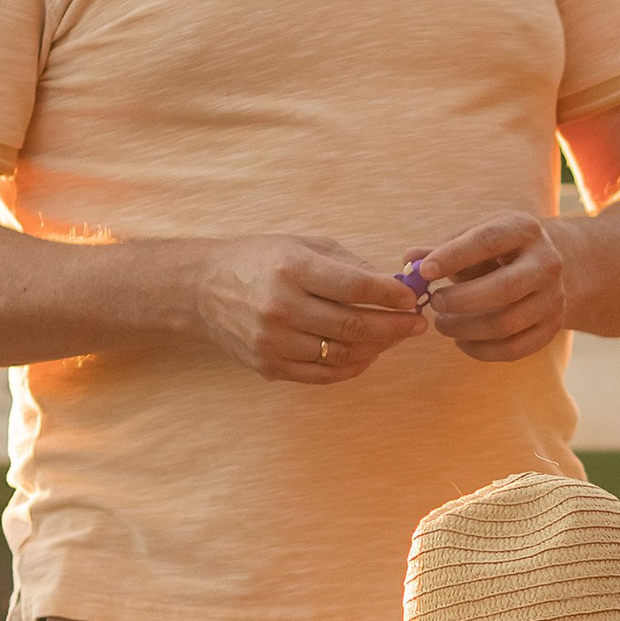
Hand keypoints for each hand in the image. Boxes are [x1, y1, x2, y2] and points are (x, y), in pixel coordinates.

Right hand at [190, 231, 429, 384]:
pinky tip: (366, 354)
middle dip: (395, 326)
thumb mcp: (303, 246)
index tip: (413, 298)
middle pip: (355, 325)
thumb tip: (396, 286)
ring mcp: (274, 341)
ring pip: (343, 353)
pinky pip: (323, 374)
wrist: (202, 288)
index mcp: (293, 268)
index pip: (357, 286)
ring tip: (393, 337)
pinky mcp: (269, 366)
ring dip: (378, 348)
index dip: (393, 295)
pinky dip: (352, 367)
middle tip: (417, 324)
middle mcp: (282, 306)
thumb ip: (350, 266)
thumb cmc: (260, 261)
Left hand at [416, 211, 569, 365]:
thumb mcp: (475, 238)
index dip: (454, 256)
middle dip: (460, 300)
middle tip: (433, 302)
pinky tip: (461, 341)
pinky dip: (480, 350)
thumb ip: (442, 249)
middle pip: (504, 288)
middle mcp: (546, 263)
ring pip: (507, 324)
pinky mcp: (551, 328)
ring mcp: (554, 298)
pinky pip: (514, 349)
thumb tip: (409, 260)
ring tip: (442, 323)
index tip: (424, 271)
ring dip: (465, 328)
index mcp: (524, 230)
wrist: (546, 268)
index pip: (489, 240)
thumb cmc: (499, 251)